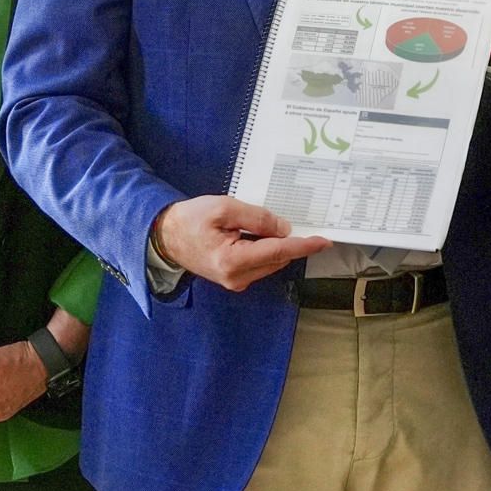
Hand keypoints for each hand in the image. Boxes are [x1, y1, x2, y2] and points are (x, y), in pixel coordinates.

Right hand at [154, 195, 331, 291]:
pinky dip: (265, 249)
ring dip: (274, 244)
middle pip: (278, 257)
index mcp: (233, 261)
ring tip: (253, 224)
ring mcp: (235, 282)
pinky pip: (260, 264)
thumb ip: (257, 218)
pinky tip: (253, 234)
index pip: (279, 252)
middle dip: (287, 240)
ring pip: (271, 262)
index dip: (304, 245)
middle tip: (281, 218)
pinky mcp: (234, 280)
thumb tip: (285, 229)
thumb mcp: (224, 208)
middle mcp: (237, 278)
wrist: (165, 238)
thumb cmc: (190, 220)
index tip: (325, 241)